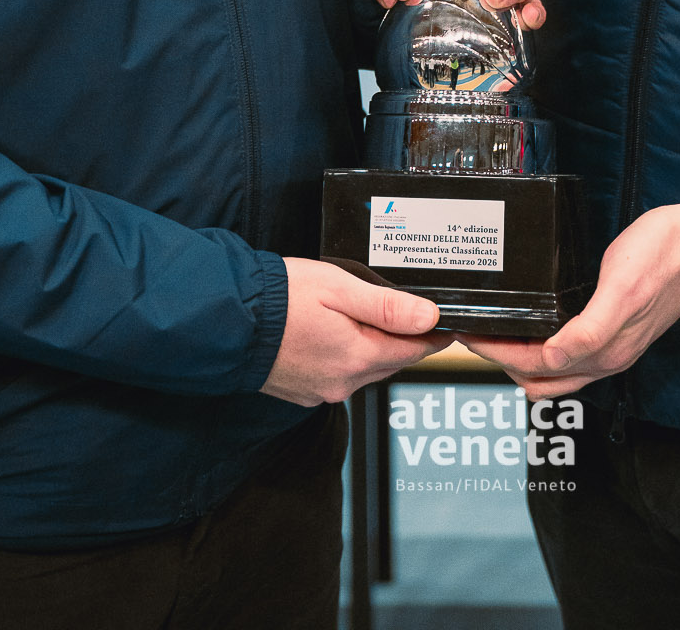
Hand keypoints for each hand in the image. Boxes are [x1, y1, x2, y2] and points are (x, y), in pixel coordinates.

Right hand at [262, 259, 441, 406]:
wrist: (230, 322)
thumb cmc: (281, 298)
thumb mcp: (339, 288)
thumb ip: (386, 305)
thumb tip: (429, 317)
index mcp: (356, 357)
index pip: (413, 351)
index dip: (434, 336)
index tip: (449, 325)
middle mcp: (342, 383)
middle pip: (391, 361)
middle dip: (407, 341)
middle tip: (419, 316)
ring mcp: (321, 391)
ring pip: (366, 370)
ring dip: (376, 349)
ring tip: (378, 319)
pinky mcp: (303, 392)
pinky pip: (340, 375)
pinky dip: (348, 357)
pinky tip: (340, 335)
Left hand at [463, 194, 679, 397]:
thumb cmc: (663, 254)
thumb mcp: (622, 287)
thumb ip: (590, 330)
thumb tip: (553, 359)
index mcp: (606, 350)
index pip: (536, 366)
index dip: (498, 354)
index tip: (470, 335)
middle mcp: (608, 356)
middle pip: (542, 379)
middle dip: (503, 362)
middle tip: (474, 333)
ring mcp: (614, 345)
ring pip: (556, 372)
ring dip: (522, 359)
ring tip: (496, 331)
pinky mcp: (618, 329)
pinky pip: (572, 352)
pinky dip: (546, 349)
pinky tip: (536, 324)